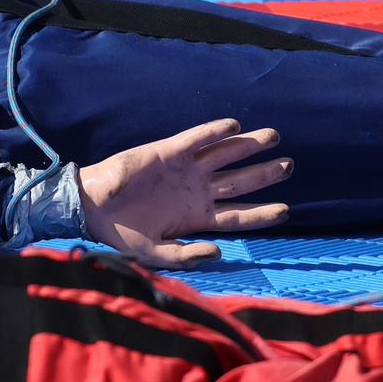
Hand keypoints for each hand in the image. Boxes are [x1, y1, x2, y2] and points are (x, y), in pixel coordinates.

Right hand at [79, 118, 291, 266]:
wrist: (92, 208)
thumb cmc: (122, 233)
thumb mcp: (155, 254)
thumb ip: (186, 256)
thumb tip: (218, 252)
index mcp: (197, 217)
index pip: (237, 215)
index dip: (262, 213)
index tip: (285, 210)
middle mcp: (197, 191)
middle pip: (240, 182)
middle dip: (265, 174)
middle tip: (290, 166)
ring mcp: (186, 170)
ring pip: (225, 155)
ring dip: (249, 146)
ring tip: (274, 137)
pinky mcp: (169, 152)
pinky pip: (197, 139)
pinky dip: (215, 131)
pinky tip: (234, 125)